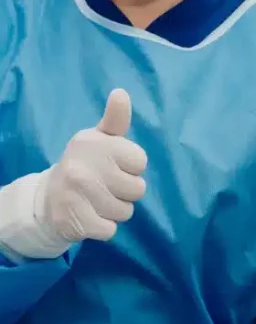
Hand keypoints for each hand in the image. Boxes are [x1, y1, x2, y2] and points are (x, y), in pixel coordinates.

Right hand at [36, 89, 146, 243]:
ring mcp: (76, 194)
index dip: (131, 167)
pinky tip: (89, 215)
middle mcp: (82, 166)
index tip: (113, 165)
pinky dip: (104, 227)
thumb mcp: (100, 139)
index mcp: (93, 143)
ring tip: (97, 201)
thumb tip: (121, 93)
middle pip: (138, 189)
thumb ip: (115, 119)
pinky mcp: (75, 220)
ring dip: (116, 210)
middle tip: (105, 186)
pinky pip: (111, 230)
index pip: (140, 161)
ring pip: (126, 212)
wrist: (48, 198)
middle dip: (126, 191)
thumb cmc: (86, 164)